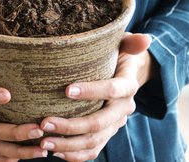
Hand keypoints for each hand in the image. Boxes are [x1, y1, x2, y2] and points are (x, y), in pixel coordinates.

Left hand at [38, 33, 153, 160]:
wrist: (126, 73)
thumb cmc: (117, 54)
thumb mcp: (122, 43)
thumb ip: (130, 42)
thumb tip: (144, 38)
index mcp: (128, 86)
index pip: (112, 90)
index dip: (92, 91)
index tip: (66, 89)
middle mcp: (123, 109)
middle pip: (100, 122)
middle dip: (72, 125)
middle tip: (44, 122)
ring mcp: (115, 124)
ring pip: (95, 141)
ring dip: (68, 144)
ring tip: (44, 141)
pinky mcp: (106, 134)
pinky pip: (93, 150)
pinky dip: (76, 155)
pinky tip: (56, 152)